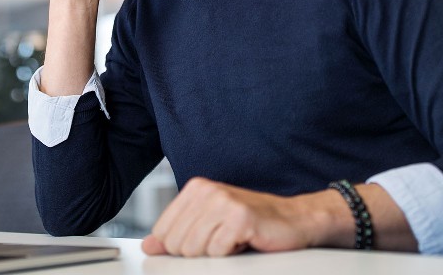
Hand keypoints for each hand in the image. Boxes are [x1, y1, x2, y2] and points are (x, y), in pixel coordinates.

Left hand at [142, 178, 346, 257]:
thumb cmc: (250, 222)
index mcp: (195, 188)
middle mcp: (207, 190)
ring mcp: (223, 202)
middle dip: (199, 251)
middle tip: (221, 240)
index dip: (180, 246)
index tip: (203, 239)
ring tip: (233, 239)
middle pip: (176, 243)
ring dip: (215, 253)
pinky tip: (245, 241)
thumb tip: (149, 246)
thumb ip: (176, 233)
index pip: (162, 231)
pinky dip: (232, 254)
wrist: (292, 220)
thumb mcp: (208, 225)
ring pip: (194, 249)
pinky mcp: (239, 217)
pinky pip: (217, 252)